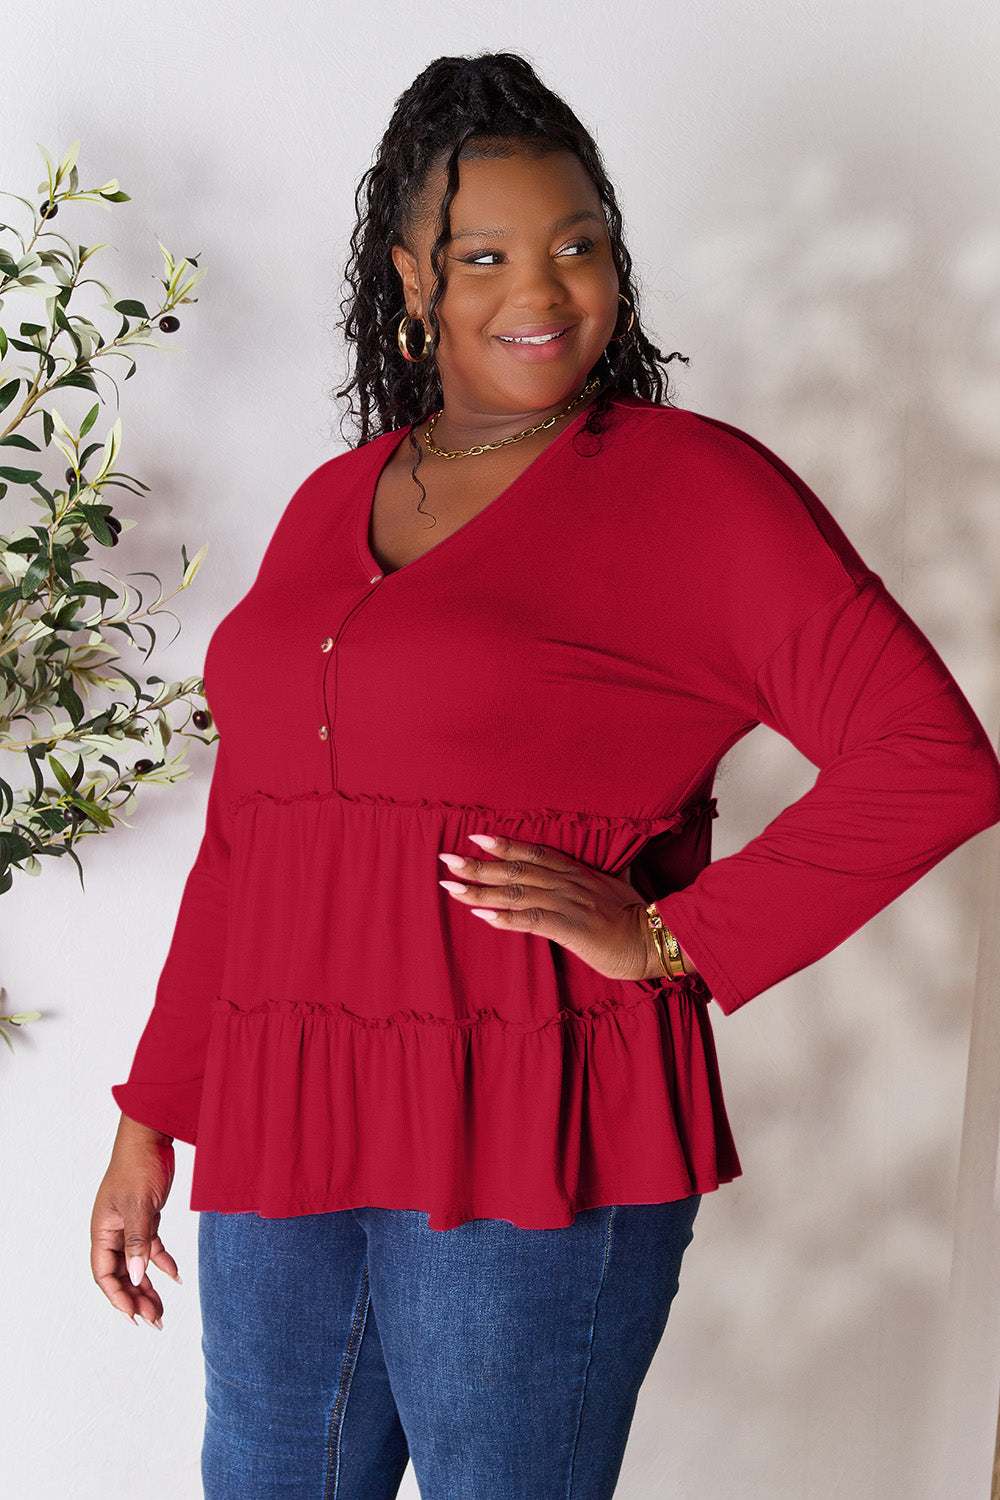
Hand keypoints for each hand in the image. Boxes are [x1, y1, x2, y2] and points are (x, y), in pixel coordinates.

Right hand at [90, 1115, 181, 1329]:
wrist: (152, 1137)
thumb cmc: (138, 1166)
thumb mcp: (139, 1205)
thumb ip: (137, 1241)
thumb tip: (134, 1276)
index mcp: (103, 1230)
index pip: (104, 1273)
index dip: (117, 1297)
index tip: (134, 1317)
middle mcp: (113, 1232)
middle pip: (120, 1274)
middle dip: (135, 1299)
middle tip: (155, 1320)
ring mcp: (130, 1226)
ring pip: (136, 1265)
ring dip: (148, 1287)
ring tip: (162, 1310)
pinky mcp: (147, 1218)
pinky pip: (151, 1248)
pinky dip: (162, 1263)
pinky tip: (176, 1277)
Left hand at [437, 830, 677, 982]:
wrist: (657, 939)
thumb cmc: (638, 917)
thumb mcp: (618, 888)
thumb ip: (606, 877)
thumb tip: (610, 869)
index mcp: (578, 873)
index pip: (535, 853)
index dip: (505, 845)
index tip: (475, 837)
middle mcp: (568, 884)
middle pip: (516, 870)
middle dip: (479, 866)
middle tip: (446, 860)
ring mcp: (568, 904)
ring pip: (517, 893)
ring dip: (481, 891)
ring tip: (451, 888)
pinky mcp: (570, 928)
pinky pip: (532, 920)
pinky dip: (505, 917)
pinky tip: (481, 916)